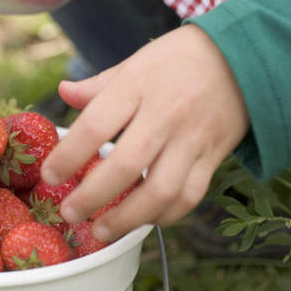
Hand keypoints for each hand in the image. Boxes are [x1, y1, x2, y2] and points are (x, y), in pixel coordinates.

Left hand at [40, 24, 249, 240]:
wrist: (241, 59)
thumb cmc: (178, 60)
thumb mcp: (135, 63)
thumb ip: (99, 85)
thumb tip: (63, 93)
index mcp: (138, 86)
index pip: (96, 125)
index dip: (69, 155)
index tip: (49, 175)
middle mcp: (165, 115)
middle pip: (126, 165)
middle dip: (93, 196)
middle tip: (69, 213)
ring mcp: (192, 139)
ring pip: (161, 190)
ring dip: (128, 218)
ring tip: (102, 231)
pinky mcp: (213, 157)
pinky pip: (190, 196)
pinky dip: (165, 215)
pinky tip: (144, 220)